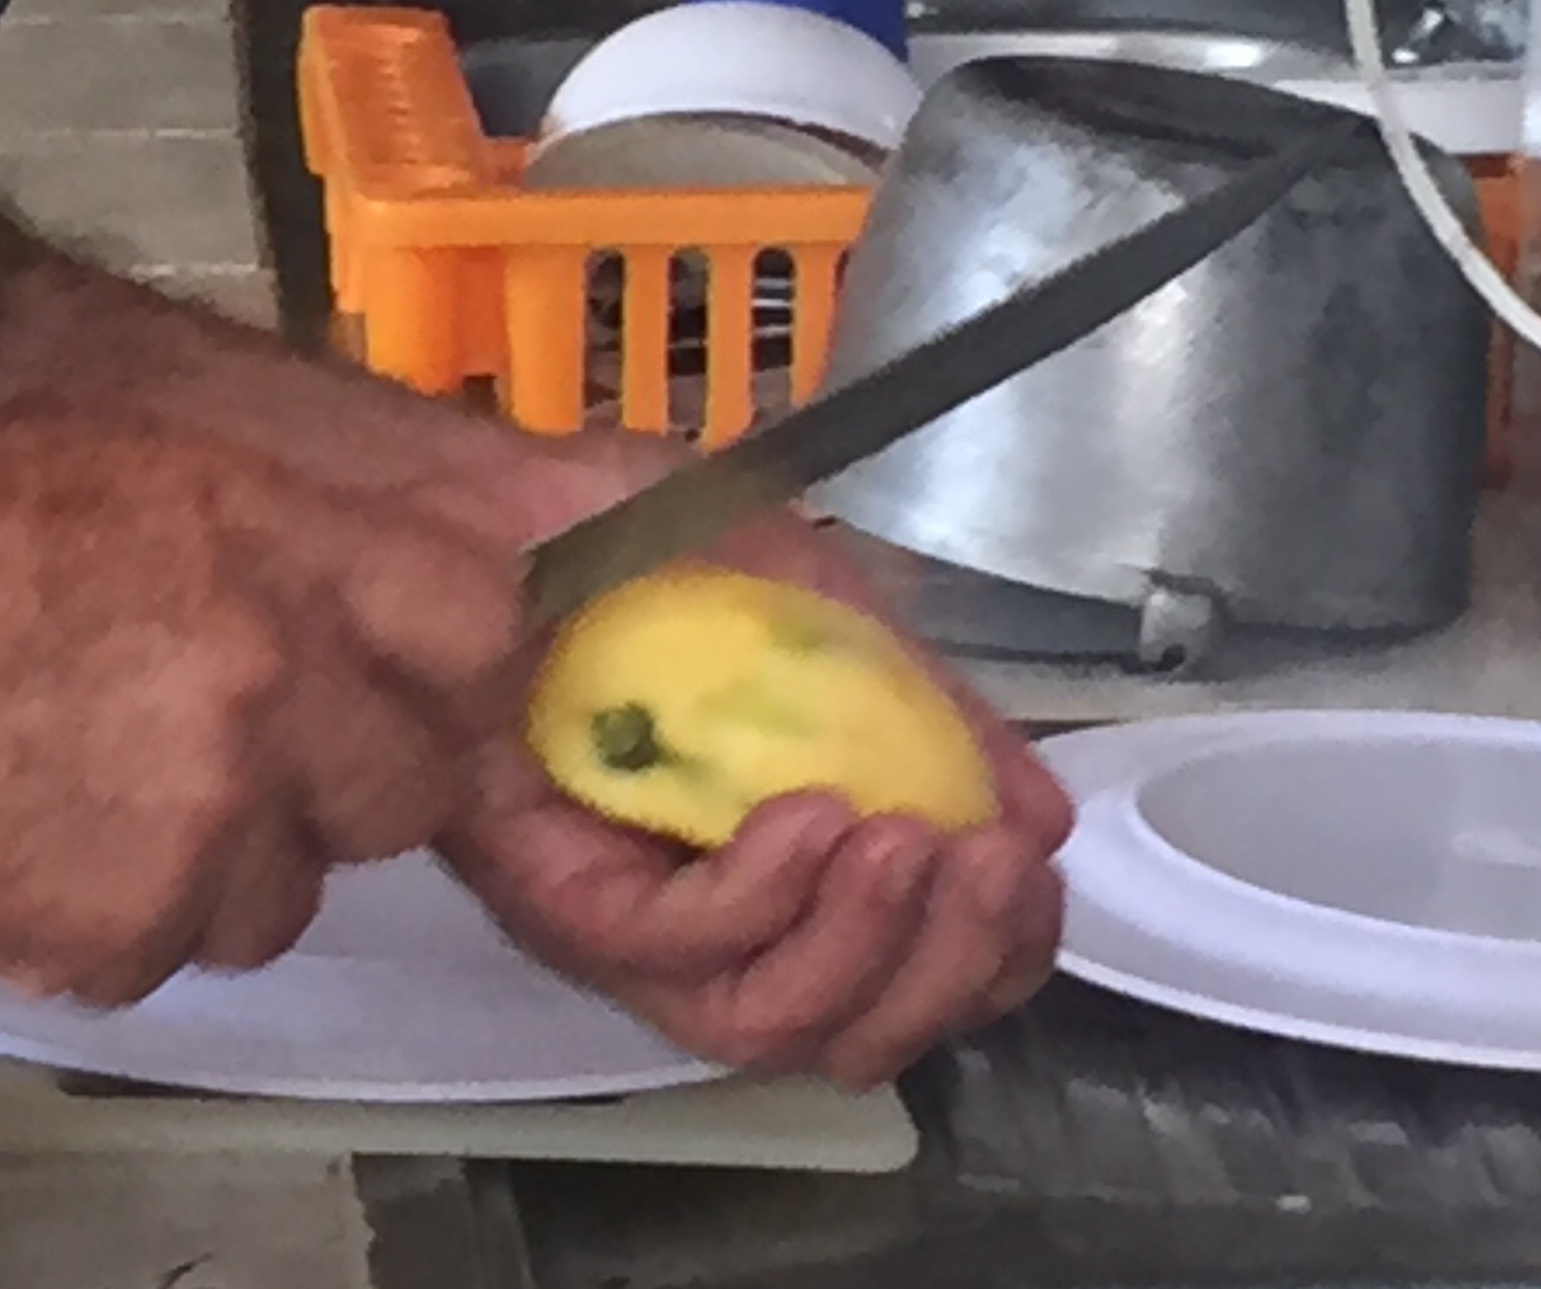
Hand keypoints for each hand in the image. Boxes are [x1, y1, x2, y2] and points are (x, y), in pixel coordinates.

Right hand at [0, 398, 559, 1008]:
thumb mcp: (134, 468)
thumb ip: (285, 538)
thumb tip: (384, 602)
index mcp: (282, 546)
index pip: (483, 630)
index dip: (468, 668)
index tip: (434, 687)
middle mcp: (276, 685)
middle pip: (412, 786)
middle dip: (351, 783)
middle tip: (260, 758)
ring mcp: (212, 818)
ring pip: (298, 889)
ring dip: (238, 864)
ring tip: (122, 804)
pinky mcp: (135, 928)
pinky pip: (183, 950)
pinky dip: (130, 925)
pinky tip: (47, 854)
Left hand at [443, 512, 1071, 1089]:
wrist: (501, 505)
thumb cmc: (644, 549)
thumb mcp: (826, 608)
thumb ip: (931, 714)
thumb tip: (1039, 812)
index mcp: (792, 861)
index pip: (913, 971)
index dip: (992, 957)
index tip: (1033, 876)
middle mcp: (719, 917)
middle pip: (852, 1034)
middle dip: (948, 967)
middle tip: (988, 867)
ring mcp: (637, 922)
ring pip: (773, 1023)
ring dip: (866, 947)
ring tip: (901, 844)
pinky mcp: (564, 904)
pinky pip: (683, 953)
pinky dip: (768, 901)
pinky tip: (810, 816)